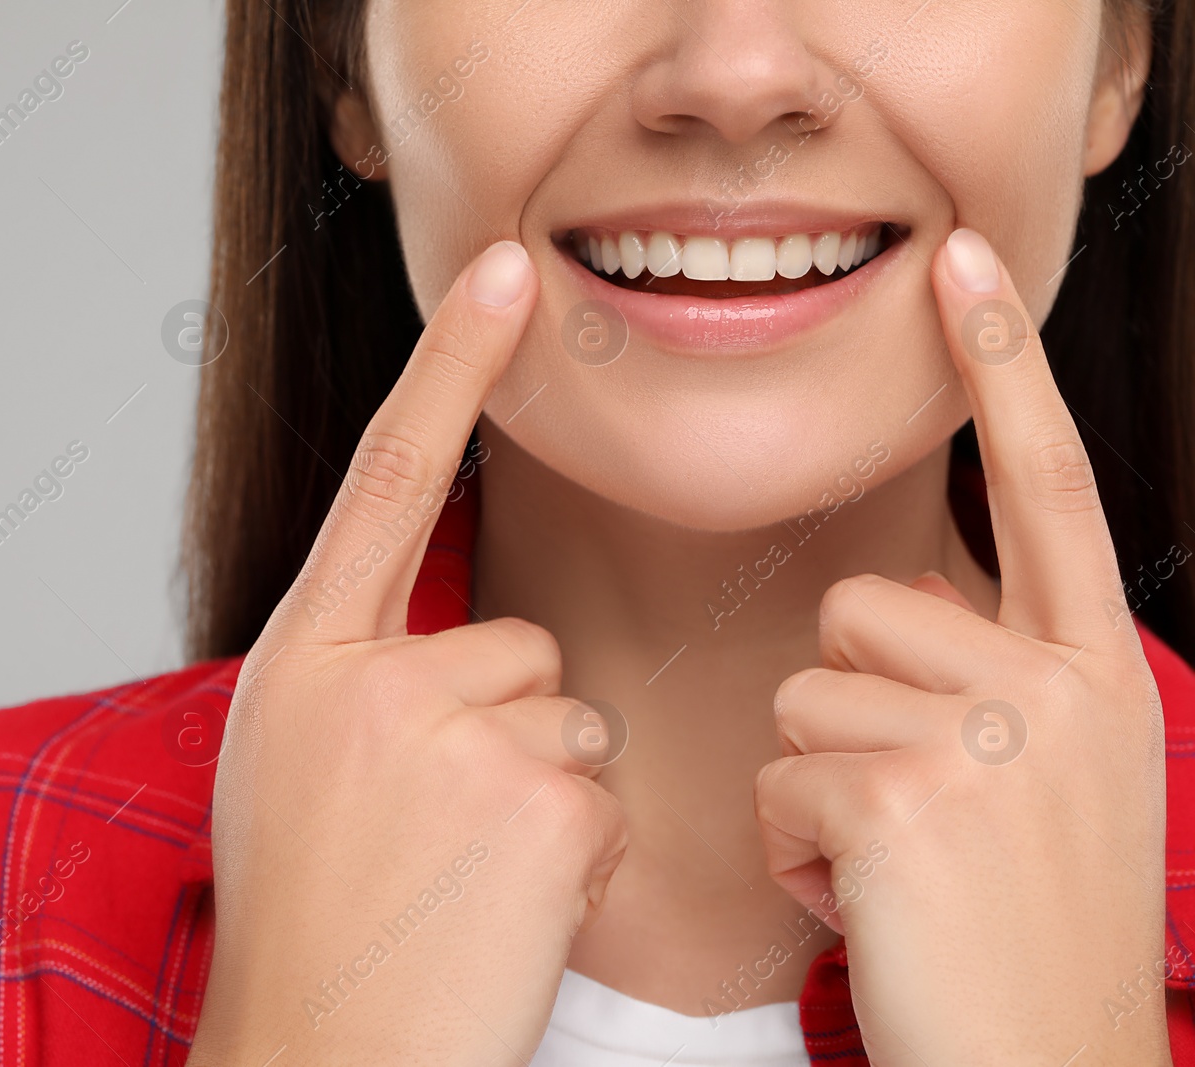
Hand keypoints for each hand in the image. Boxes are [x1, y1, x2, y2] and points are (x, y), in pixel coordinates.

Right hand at [187, 241, 627, 1066]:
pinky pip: (601, 788)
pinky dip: (575, 854)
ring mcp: (450, 735)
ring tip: (462, 880)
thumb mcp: (293, 767)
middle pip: (516, 639)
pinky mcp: (536, 802)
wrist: (315, 1063)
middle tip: (436, 838)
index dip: (451, 364)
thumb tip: (458, 640)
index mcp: (303, 658)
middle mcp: (368, 676)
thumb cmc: (309, 923)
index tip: (504, 268)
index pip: (389, 477)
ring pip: (568, 713)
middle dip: (505, 731)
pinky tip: (505, 910)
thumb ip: (360, 675)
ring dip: (539, 795)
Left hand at [754, 228, 1169, 1064]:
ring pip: (804, 690)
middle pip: (860, 606)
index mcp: (1094, 671)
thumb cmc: (1016, 934)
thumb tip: (893, 614)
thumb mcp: (1049, 784)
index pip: (1044, 487)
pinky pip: (778, 774)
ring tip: (895, 868)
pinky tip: (868, 906)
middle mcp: (1061, 684)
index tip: (961, 259)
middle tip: (917, 820)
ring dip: (820, 785)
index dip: (1004, 370)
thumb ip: (990, 679)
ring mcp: (991, 738)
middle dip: (852, 711)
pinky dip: (796, 849)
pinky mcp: (906, 795)